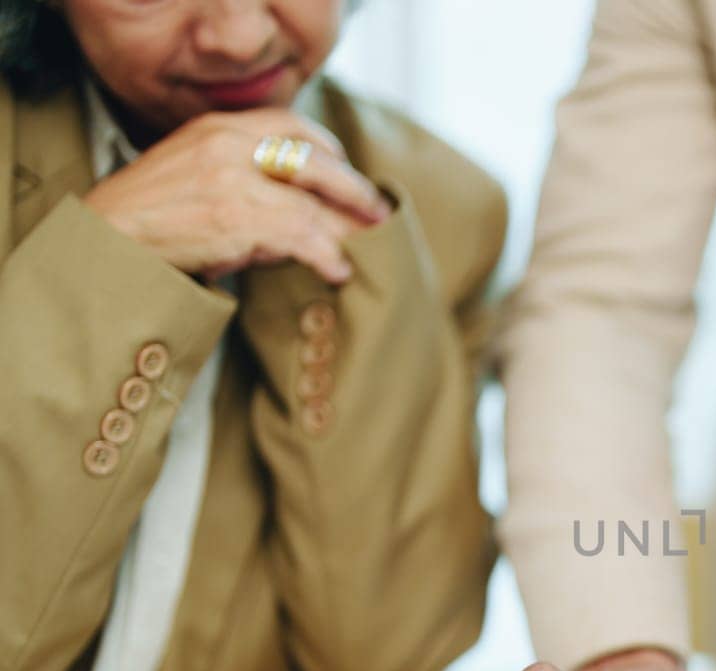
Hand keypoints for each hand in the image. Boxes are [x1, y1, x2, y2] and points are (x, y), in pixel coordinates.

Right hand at [83, 109, 389, 284]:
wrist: (108, 238)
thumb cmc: (152, 213)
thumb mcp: (193, 168)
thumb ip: (242, 170)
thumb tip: (302, 202)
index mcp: (219, 127)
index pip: (292, 125)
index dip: (329, 150)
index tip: (348, 171)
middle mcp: (229, 145)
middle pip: (314, 161)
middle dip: (353, 189)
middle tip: (378, 211)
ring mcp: (233, 180)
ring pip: (311, 204)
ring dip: (345, 231)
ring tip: (364, 250)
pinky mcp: (235, 218)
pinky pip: (300, 236)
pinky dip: (326, 256)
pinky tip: (337, 271)